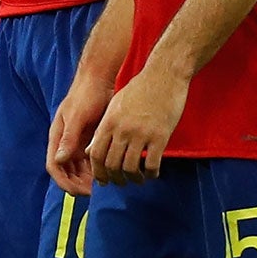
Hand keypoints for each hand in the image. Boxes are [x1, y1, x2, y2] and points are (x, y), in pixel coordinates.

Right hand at [47, 69, 113, 194]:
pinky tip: (107, 172)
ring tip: (102, 184)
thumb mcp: (76, 117)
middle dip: (77, 183)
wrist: (99, 79)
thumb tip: (60, 160)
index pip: (54, 167)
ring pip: (78, 168)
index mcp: (57, 137)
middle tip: (94, 191)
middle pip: (65, 171)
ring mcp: (76, 141)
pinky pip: (89, 160)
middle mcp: (65, 142)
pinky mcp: (88, 139)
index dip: (64, 182)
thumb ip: (68, 138)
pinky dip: (95, 168)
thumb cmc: (85, 95)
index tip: (79, 192)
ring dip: (86, 178)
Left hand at [86, 64, 188, 184]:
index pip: (96, 155)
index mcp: (109, 122)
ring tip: (138, 179)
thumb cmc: (139, 89)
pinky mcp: (160, 136)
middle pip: (112, 165)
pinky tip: (152, 173)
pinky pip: (153, 164)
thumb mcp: (115, 106)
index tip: (103, 180)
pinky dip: (151, 173)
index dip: (98, 172)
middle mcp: (122, 130)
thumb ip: (104, 128)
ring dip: (134, 178)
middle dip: (115, 179)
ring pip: (131, 168)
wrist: (163, 75)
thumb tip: (92, 150)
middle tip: (121, 182)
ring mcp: (141, 134)